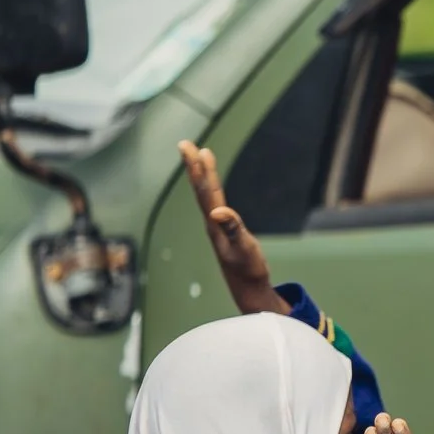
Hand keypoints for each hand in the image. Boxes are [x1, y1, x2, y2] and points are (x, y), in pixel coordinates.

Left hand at [178, 140, 285, 315]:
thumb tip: (217, 211)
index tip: (192, 148)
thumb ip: (232, 229)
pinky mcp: (224, 232)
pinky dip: (212, 189)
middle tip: (185, 144)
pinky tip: (213, 186)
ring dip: (201, 175)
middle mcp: (212, 223)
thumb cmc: (248, 270)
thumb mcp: (244, 249)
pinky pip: (215, 203)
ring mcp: (217, 227)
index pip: (206, 191)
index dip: (199, 169)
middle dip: (194, 166)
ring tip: (201, 155)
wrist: (248, 289)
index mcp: (215, 224)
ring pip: (206, 195)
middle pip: (201, 189)